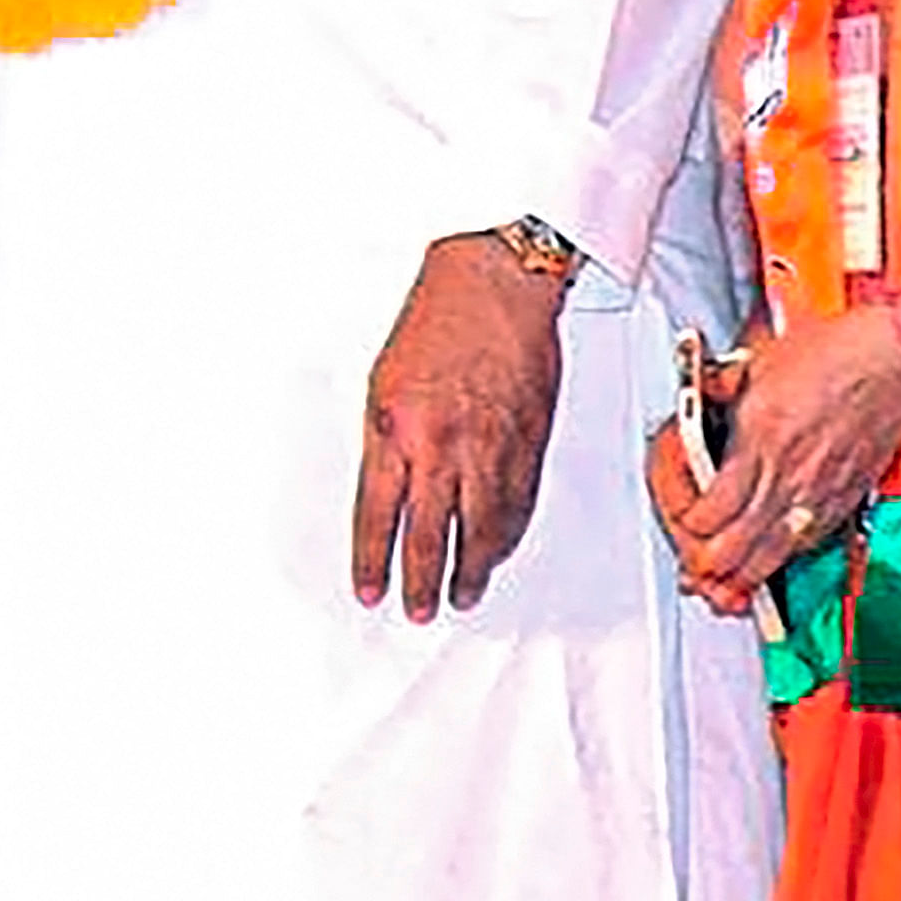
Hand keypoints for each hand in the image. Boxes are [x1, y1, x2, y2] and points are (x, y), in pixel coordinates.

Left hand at [350, 232, 570, 619]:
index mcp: (396, 431)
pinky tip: (495, 555)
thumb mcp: (382, 386)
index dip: (373, 560)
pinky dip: (505, 538)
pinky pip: (517, 507)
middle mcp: (444, 448)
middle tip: (417, 610)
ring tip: (459, 596)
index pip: (378, 515)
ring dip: (470, 570)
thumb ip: (385, 445)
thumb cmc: (434, 327)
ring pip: (482, 531)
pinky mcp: (530, 446)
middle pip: (431, 535)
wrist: (494, 290)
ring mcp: (492, 451)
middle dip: (421, 580)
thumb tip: (386, 497)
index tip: (370, 591)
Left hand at [659, 317, 900, 614]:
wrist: (894, 361)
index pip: (711, 509)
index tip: (680, 523)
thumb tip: (691, 411)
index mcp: (757, 441)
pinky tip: (772, 568)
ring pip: (775, 552)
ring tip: (726, 594)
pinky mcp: (846, 497)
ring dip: (747, 577)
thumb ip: (716, 395)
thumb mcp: (752, 367)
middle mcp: (787, 473)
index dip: (688, 526)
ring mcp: (820, 491)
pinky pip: (810, 542)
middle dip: (710, 565)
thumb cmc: (831, 355)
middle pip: (738, 543)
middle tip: (692, 576)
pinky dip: (786, 560)